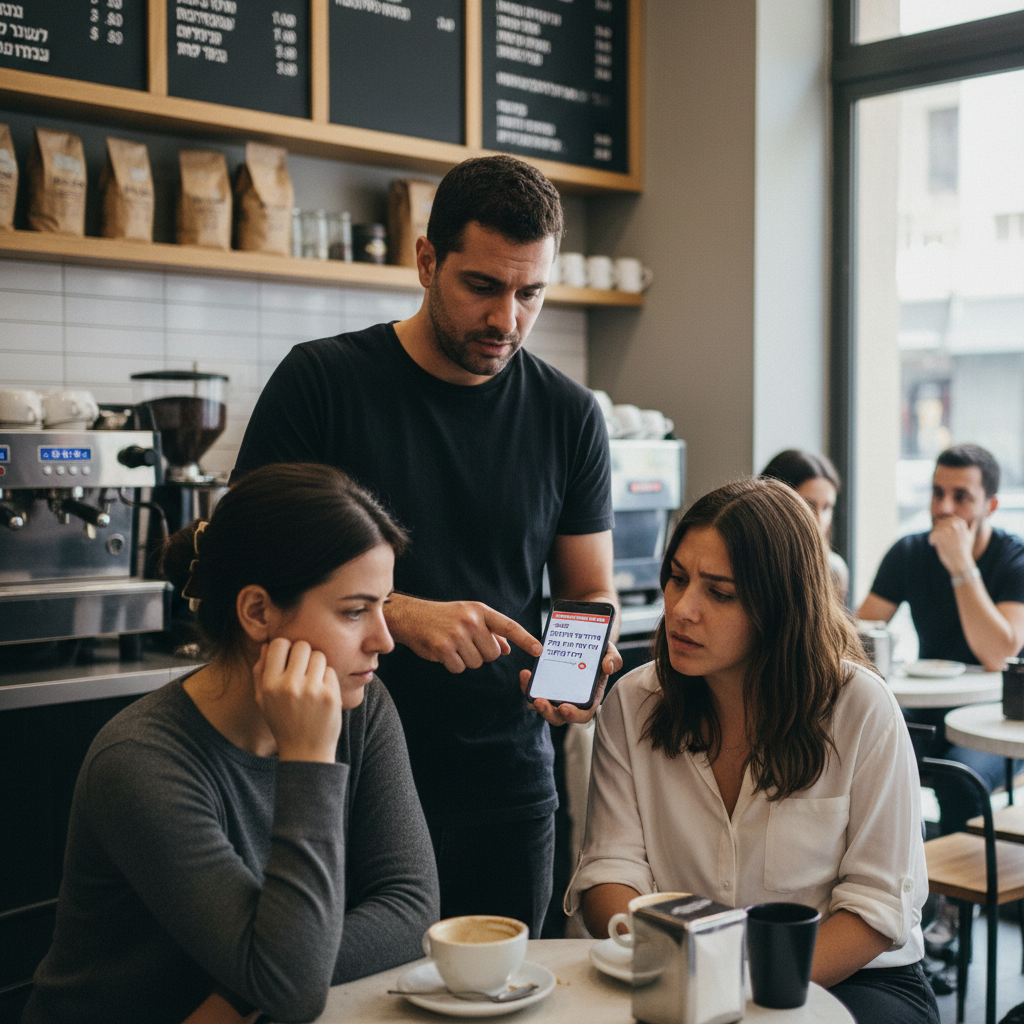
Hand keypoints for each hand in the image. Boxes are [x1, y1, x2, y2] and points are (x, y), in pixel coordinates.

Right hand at [252, 638, 341, 762]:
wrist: (305, 751)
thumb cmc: (283, 722)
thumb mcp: (263, 700)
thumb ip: (260, 671)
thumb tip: (267, 644)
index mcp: (270, 685)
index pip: (278, 644)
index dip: (285, 648)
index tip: (288, 658)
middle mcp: (289, 685)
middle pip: (302, 646)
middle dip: (304, 654)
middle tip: (303, 669)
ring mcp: (311, 690)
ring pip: (319, 655)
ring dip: (317, 665)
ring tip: (313, 681)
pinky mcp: (330, 695)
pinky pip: (330, 670)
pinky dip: (327, 678)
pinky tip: (321, 693)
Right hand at [386, 596, 541, 672]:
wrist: (411, 616)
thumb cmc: (443, 617)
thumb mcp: (469, 616)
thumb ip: (490, 631)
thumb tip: (506, 649)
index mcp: (480, 611)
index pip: (508, 626)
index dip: (526, 639)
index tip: (539, 650)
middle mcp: (471, 621)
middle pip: (492, 653)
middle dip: (482, 653)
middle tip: (465, 643)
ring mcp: (457, 634)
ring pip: (477, 663)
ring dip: (466, 660)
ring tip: (453, 645)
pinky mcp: (443, 648)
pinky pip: (460, 668)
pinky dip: (453, 665)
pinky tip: (444, 652)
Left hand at [520, 641, 622, 725]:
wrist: (587, 643)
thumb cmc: (601, 652)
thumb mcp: (610, 652)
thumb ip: (614, 659)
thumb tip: (608, 667)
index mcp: (590, 698)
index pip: (583, 715)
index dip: (574, 715)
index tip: (564, 707)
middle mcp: (573, 700)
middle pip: (558, 717)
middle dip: (547, 712)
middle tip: (539, 701)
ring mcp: (558, 695)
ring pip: (543, 705)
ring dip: (533, 699)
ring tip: (527, 680)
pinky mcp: (546, 686)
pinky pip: (535, 692)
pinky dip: (528, 686)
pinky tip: (526, 674)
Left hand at [929, 515, 976, 576]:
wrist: (961, 563)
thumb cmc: (965, 551)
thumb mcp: (971, 538)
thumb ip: (971, 528)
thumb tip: (974, 521)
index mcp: (961, 524)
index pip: (948, 518)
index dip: (944, 524)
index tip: (943, 532)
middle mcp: (954, 525)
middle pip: (940, 522)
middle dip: (937, 528)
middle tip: (937, 537)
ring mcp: (947, 530)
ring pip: (935, 528)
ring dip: (934, 535)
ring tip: (935, 541)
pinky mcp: (939, 537)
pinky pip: (931, 534)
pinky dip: (930, 540)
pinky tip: (933, 544)